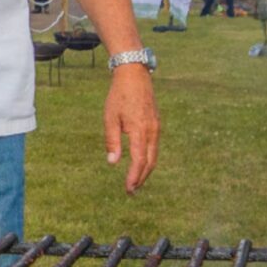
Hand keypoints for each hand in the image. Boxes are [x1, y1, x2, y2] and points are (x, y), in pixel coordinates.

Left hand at [104, 66, 159, 193]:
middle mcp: (152, 131)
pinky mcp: (156, 124)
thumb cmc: (119, 95)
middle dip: (141, 178)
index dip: (134, 177)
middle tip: (131, 191)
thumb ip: (112, 141)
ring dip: (146, 170)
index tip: (128, 188)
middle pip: (150, 162)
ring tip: (135, 181)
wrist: (134, 75)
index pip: (139, 160)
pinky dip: (148, 158)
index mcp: (140, 130)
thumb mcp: (110, 117)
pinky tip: (141, 163)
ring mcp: (156, 127)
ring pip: (154, 155)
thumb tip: (113, 163)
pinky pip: (154, 146)